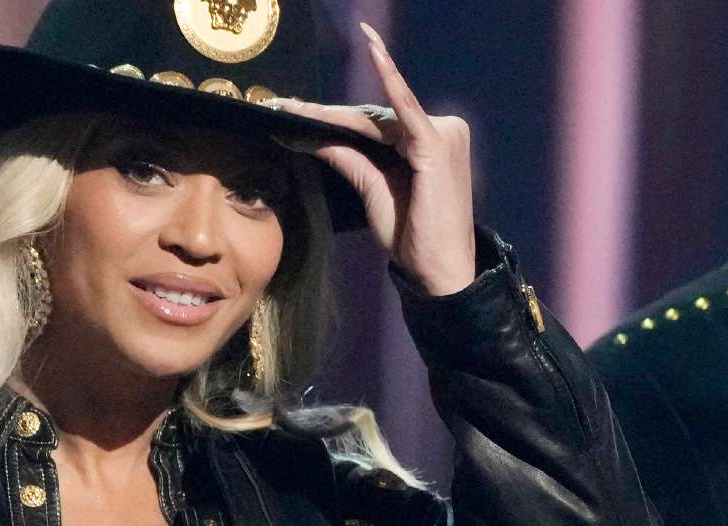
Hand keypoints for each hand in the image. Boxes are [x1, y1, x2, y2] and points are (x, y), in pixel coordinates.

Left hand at [272, 23, 475, 296]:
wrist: (440, 269)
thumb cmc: (411, 235)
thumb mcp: (374, 191)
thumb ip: (352, 161)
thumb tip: (317, 139)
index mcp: (426, 142)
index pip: (374, 125)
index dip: (333, 118)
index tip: (296, 111)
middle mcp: (440, 130)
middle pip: (372, 119)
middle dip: (326, 115)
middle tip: (285, 105)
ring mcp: (442, 133)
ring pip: (376, 119)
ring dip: (333, 114)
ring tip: (293, 107)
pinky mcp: (436, 143)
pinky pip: (405, 109)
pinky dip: (389, 81)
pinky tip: (375, 53)